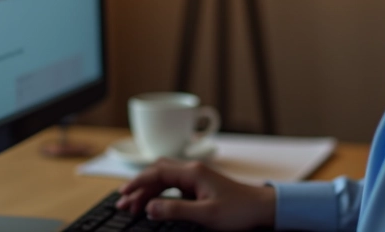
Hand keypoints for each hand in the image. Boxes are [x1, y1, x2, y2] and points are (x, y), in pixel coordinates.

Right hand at [116, 159, 275, 230]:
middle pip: (157, 173)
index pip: (156, 172)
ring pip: (164, 178)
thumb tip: (150, 208)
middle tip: (123, 203)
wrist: (262, 208)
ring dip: (148, 190)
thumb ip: (176, 210)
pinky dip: (159, 193)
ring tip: (133, 206)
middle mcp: (193, 171)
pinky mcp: (200, 186)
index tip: (122, 194)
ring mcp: (197, 177)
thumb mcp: (206, 215)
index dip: (136, 183)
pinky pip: (173, 184)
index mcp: (193, 173)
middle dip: (138, 186)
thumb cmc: (239, 210)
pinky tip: (153, 203)